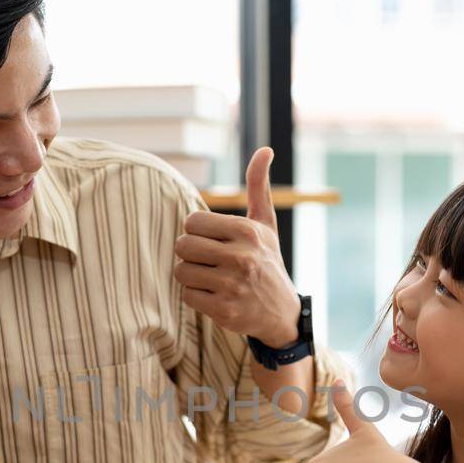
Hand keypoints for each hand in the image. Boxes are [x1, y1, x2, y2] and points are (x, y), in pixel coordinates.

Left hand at [175, 148, 301, 347]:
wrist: (282, 313)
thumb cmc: (267, 261)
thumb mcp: (265, 224)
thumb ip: (258, 186)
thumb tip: (265, 149)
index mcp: (247, 232)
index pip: (192, 222)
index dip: (197, 233)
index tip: (213, 242)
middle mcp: (241, 257)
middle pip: (183, 246)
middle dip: (192, 255)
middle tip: (211, 262)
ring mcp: (233, 286)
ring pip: (181, 271)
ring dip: (191, 276)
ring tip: (212, 279)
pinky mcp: (225, 310)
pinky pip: (187, 296)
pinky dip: (196, 297)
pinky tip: (215, 296)